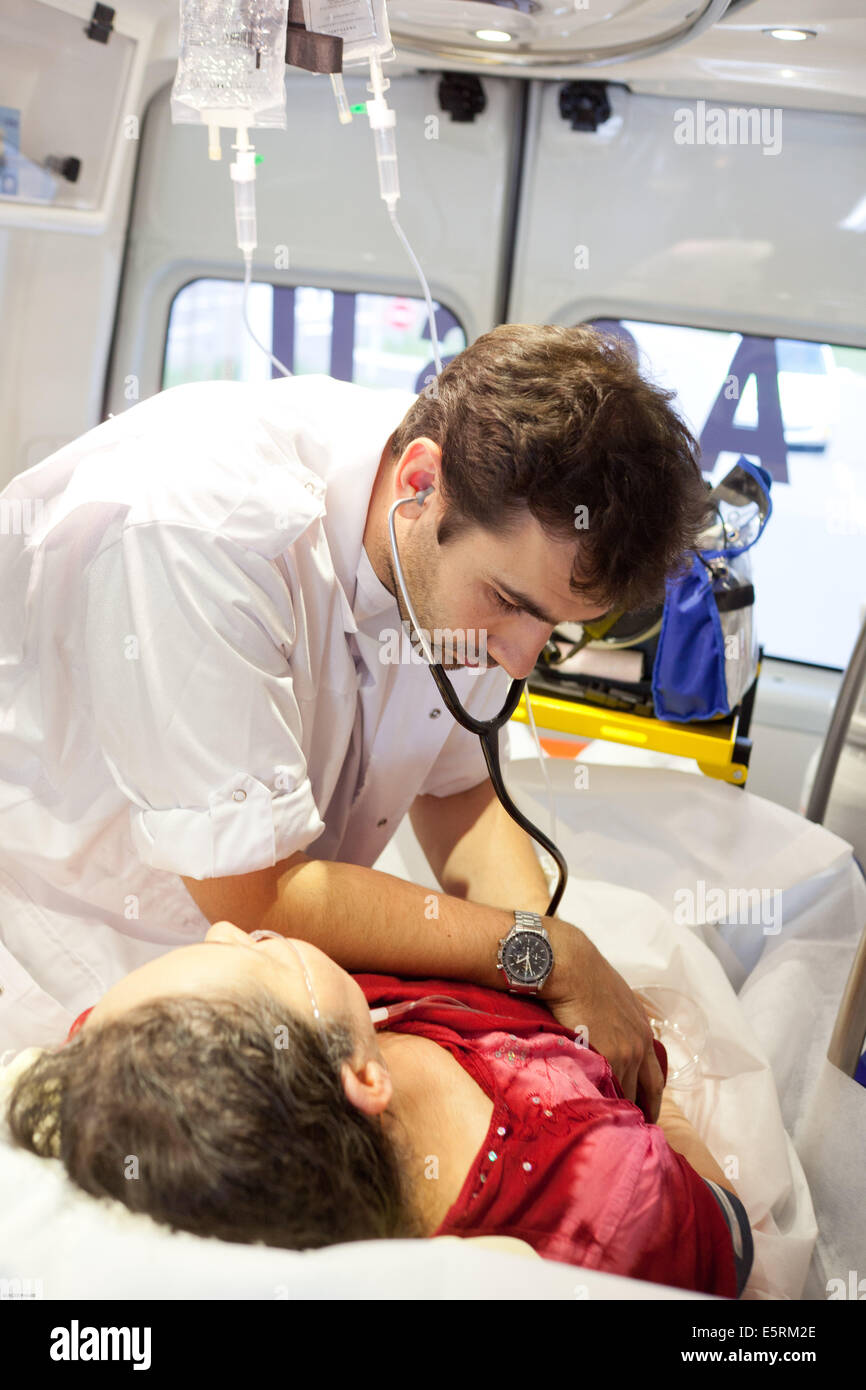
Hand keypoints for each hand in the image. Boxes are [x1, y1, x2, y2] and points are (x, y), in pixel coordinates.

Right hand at [542, 923, 664, 1122]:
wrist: (572, 966)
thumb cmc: (585, 975)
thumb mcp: (614, 997)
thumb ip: (618, 1020)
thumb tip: (607, 1031)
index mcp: (643, 1030)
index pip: (655, 1074)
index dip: (650, 1095)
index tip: (644, 1110)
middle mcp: (641, 1043)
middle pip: (649, 1089)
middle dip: (644, 1112)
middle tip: (636, 1131)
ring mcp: (627, 1051)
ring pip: (627, 1092)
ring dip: (620, 1109)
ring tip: (610, 1128)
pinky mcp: (608, 1055)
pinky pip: (607, 1088)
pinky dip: (603, 1102)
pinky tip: (595, 1115)